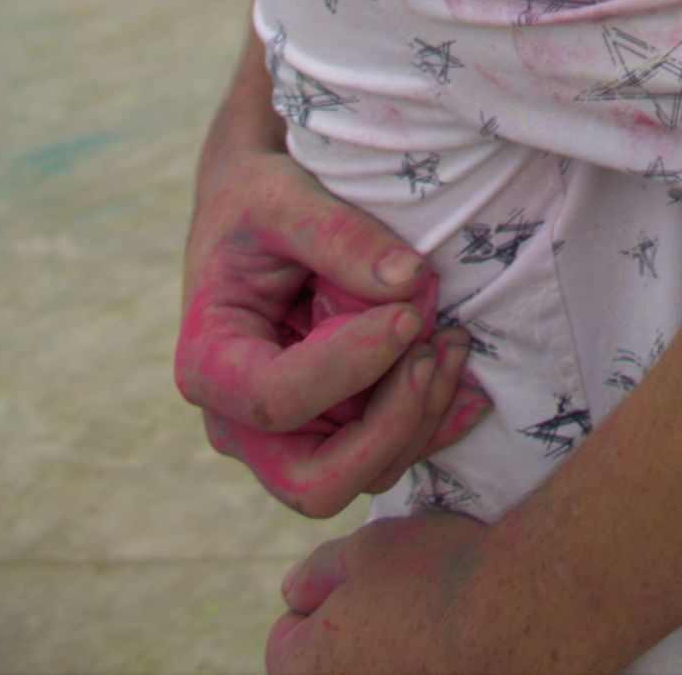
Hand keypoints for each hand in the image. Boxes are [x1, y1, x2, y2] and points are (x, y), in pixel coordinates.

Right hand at [176, 144, 486, 516]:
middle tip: (434, 351)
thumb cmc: (257, 202)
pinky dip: (433, 424)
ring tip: (454, 340)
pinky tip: (472, 385)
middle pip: (315, 483)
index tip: (408, 314)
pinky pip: (387, 454)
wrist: (255, 213)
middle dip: (389, 428)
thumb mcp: (284, 198)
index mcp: (209, 365)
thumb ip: (340, 235)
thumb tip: (410, 282)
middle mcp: (240, 422)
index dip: (350, 367)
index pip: (277, 401)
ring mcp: (287, 436)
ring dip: (420, 418)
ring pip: (363, 475)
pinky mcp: (330, 430)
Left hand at [266, 513, 487, 674]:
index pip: (286, 635)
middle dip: (348, 641)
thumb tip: (292, 592)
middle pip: (327, 665)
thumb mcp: (362, 548)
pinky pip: (410, 673)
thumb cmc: (430, 575)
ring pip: (371, 670)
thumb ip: (313, 573)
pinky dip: (421, 668)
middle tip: (397, 606)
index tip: (368, 583)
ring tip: (425, 630)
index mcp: (301, 671)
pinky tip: (447, 655)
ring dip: (384, 661)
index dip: (323, 599)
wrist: (512, 614)